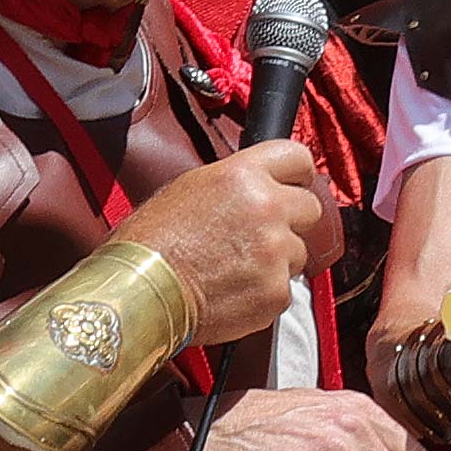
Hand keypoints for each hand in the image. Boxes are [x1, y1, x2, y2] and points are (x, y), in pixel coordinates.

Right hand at [116, 141, 326, 347]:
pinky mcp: (276, 291)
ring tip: (235, 268)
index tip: (295, 186)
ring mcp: (276, 251)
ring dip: (277, 260)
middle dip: (291, 222)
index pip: (298, 158)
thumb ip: (236, 184)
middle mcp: (267, 207)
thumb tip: (259, 187)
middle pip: (310, 208)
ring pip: (298, 252)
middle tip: (261, 236)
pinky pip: (285, 289)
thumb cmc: (152, 241)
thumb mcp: (190, 188)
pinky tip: (233, 290)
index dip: (297, 176)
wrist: (140, 290)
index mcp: (244, 174)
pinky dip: (264, 292)